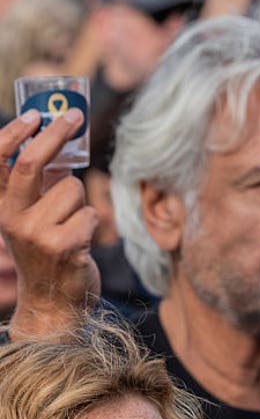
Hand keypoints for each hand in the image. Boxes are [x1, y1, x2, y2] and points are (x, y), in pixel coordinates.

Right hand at [0, 110, 99, 339]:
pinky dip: (92, 224)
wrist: (53, 304)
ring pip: (73, 190)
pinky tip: (81, 243)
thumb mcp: (32, 218)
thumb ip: (41, 184)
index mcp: (1, 208)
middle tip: (75, 115)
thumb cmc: (47, 253)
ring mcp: (36, 233)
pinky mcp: (64, 246)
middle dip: (56, 133)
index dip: (13, 134)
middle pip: (33, 163)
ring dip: (81, 203)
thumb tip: (57, 140)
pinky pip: (91, 214)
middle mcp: (12, 218)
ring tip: (71, 227)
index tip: (34, 114)